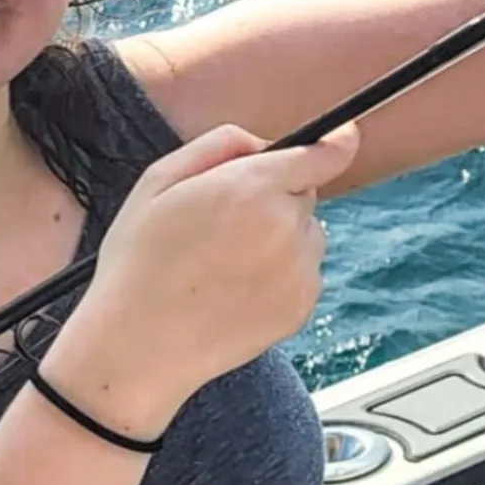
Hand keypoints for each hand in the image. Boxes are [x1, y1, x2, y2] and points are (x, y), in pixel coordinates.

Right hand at [43, 122, 359, 437]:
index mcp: (250, 188)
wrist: (138, 348)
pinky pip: (304, 271)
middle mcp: (284, 226)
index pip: (320, 156)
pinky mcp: (302, 306)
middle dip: (274, 197)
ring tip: (225, 264)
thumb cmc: (139, 262)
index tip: (346, 136)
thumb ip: (219, 146)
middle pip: (303, 193)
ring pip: (307, 233)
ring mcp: (298, 270)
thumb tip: (264, 144)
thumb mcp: (159, 181)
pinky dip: (281, 274)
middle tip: (221, 225)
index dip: (335, 142)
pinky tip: (236, 290)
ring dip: (280, 236)